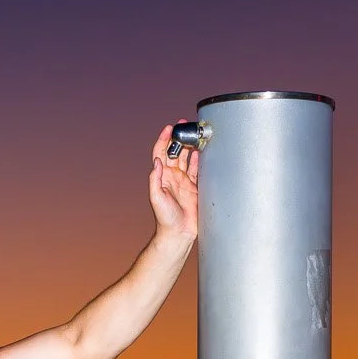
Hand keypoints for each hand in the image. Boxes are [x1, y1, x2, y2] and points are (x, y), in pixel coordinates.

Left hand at [149, 124, 199, 241]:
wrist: (178, 233)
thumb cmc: (165, 218)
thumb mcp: (156, 198)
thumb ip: (155, 179)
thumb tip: (157, 161)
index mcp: (162, 176)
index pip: (161, 152)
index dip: (164, 139)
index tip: (169, 128)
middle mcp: (172, 176)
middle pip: (175, 151)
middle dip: (178, 137)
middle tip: (184, 125)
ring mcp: (183, 181)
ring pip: (186, 157)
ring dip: (189, 145)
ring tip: (194, 133)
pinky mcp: (194, 186)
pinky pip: (196, 169)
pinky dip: (198, 158)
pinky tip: (202, 150)